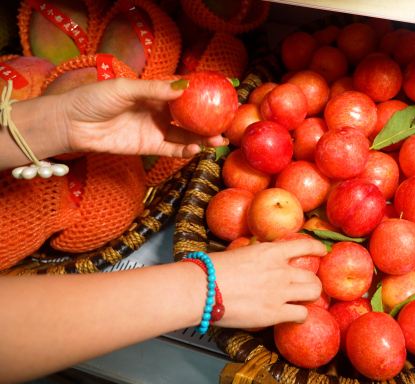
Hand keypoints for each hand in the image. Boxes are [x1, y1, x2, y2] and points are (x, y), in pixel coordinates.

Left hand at [61, 78, 226, 157]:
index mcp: (155, 92)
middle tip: (228, 123)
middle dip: (210, 120)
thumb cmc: (94, 99)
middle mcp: (159, 111)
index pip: (184, 92)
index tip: (223, 95)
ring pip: (185, 135)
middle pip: (190, 116)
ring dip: (203, 138)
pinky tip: (197, 149)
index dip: (203, 94)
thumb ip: (155, 90)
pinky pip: (172, 150)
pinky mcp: (148, 147)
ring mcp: (155, 130)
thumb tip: (185, 87)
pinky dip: (186, 150)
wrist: (73, 124)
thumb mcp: (126, 88)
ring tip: (219, 140)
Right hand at [210, 238, 326, 328]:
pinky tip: (296, 316)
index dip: (317, 249)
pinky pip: (301, 314)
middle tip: (309, 285)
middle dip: (313, 280)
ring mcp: (280, 292)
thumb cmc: (212, 270)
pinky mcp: (275, 313)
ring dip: (311, 296)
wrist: (202, 288)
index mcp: (271, 251)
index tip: (322, 252)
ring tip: (306, 300)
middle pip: (312, 275)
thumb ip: (258, 256)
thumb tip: (261, 259)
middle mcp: (280, 270)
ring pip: (313, 292)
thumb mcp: (240, 253)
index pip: (304, 246)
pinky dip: (301, 315)